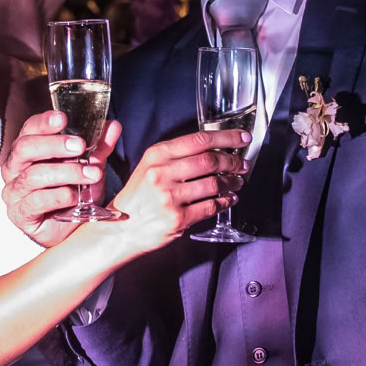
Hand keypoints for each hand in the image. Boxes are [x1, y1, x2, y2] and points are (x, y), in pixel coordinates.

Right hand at [0, 110, 113, 248]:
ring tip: (90, 174)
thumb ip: (99, 148)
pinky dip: (59, 196)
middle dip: (54, 145)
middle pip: (25, 148)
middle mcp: (15, 168)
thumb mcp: (89, 168)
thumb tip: (113, 125)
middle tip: (80, 146)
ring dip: (66, 173)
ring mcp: (14, 191)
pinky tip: (75, 197)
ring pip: (33, 175)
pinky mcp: (19, 213)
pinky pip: (36, 201)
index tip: (63, 118)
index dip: (44, 122)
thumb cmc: (73, 194)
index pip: (30, 129)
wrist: (67, 231)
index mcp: (28, 150)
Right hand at [107, 126, 252, 251]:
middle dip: (232, 162)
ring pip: (213, 184)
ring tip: (236, 182)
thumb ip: (177, 156)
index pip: (199, 140)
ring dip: (231, 183)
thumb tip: (214, 149)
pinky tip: (228, 199)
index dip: (227, 138)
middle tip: (241, 164)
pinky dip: (225, 202)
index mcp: (157, 155)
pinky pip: (210, 207)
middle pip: (210, 161)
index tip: (242, 139)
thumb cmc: (140, 196)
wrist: (122, 227)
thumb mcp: (150, 166)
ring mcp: (170, 197)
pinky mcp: (177, 218)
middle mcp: (162, 173)